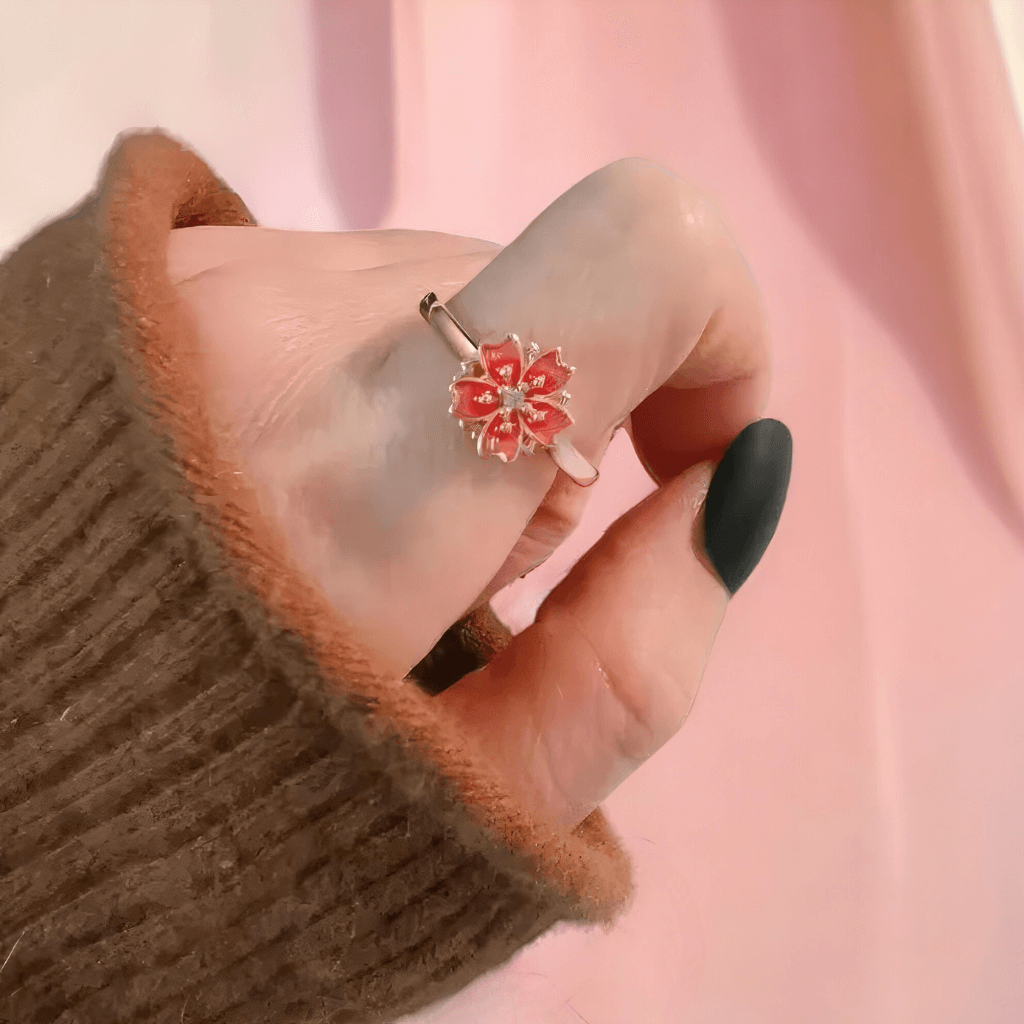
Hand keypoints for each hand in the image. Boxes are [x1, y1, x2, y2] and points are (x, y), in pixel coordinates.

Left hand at [168, 158, 778, 828]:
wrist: (3, 736)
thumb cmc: (227, 812)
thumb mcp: (474, 806)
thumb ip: (640, 661)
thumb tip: (733, 489)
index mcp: (372, 468)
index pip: (639, 253)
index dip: (718, 334)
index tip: (683, 452)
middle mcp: (281, 327)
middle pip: (546, 291)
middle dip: (558, 431)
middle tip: (465, 558)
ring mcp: (210, 281)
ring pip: (456, 291)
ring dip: (469, 410)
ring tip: (369, 534)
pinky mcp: (171, 270)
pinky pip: (358, 292)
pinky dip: (386, 382)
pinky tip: (307, 483)